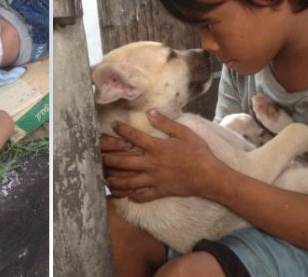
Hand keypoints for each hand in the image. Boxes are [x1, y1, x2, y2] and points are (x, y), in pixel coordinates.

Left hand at [102, 110, 220, 202]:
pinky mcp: (159, 192)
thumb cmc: (199, 153)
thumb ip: (166, 123)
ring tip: (105, 178)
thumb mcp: (185, 133)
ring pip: (129, 181)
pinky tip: (125, 195)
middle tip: (97, 156)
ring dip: (115, 180)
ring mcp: (154, 180)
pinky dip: (132, 196)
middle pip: (124, 162)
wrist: (209, 177)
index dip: (122, 130)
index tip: (113, 125)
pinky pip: (142, 196)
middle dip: (109, 158)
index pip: (134, 137)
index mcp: (157, 148)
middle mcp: (152, 164)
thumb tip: (150, 112)